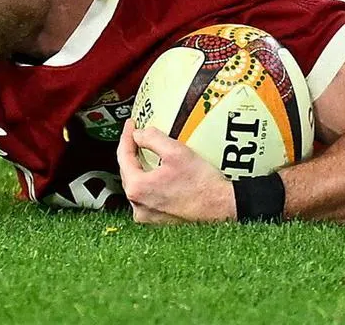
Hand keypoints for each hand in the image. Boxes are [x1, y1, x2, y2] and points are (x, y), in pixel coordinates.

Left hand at [116, 121, 234, 223]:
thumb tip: (138, 134)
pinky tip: (156, 173)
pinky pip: (147, 196)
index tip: (131, 125)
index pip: (123, 156)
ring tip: (144, 152)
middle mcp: (138, 205)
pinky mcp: (158, 220)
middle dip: (131, 152)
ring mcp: (147, 215)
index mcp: (137, 188)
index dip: (126, 137)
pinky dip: (149, 182)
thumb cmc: (201, 184)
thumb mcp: (176, 151)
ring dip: (139, 168)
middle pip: (128, 171)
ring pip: (137, 184)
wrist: (220, 206)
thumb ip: (152, 138)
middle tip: (136, 136)